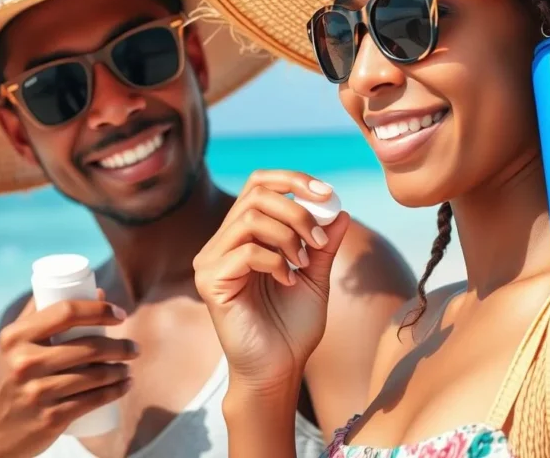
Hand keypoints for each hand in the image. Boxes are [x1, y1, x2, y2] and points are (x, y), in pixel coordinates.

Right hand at [0, 295, 136, 457]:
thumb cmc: (8, 379)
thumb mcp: (13, 345)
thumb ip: (45, 312)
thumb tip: (97, 291)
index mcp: (15, 337)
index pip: (66, 312)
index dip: (99, 309)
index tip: (120, 314)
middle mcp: (24, 362)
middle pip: (89, 346)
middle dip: (121, 346)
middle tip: (133, 347)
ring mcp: (37, 392)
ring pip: (95, 375)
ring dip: (121, 370)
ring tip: (128, 367)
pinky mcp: (50, 419)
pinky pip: (93, 401)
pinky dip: (115, 391)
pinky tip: (125, 385)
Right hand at [194, 170, 349, 391]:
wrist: (278, 369)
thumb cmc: (292, 326)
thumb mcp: (316, 275)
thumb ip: (323, 243)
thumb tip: (340, 210)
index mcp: (243, 235)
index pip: (259, 185)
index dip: (293, 180)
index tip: (327, 195)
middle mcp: (221, 243)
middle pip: (255, 194)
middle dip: (297, 210)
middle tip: (320, 239)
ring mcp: (211, 261)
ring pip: (250, 218)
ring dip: (288, 236)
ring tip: (304, 263)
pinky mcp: (209, 281)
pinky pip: (246, 250)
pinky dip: (276, 261)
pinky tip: (288, 281)